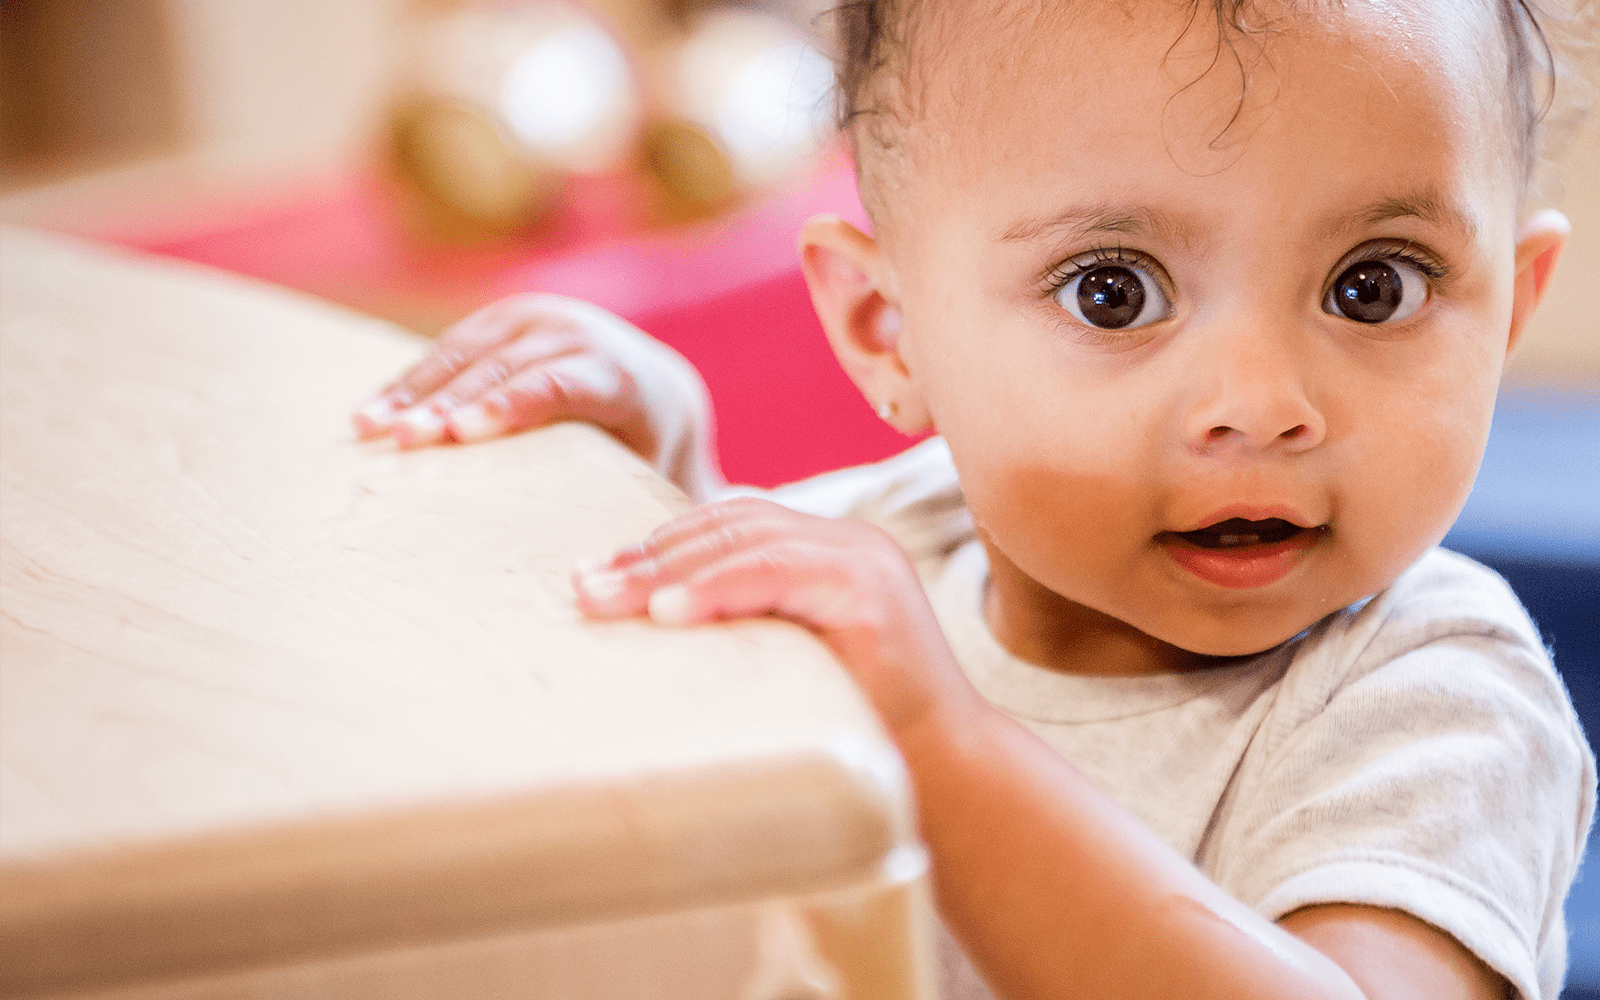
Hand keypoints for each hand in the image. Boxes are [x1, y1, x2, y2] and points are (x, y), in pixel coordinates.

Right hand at [353, 294, 719, 498]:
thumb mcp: (656, 479)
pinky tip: (370, 413)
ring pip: (469, 351)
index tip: (460, 433)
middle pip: (505, 367)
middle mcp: (579, 335)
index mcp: (622, 376)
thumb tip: (620, 582)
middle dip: (448, 402)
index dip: (509, 405)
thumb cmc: (650, 455)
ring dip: (414, 390)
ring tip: (366, 429)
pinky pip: (451, 347)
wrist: (654, 388)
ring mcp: (537, 320)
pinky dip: (409, 381)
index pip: (561, 384)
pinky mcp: (503, 320)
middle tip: (400, 438)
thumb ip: (639, 509)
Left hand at [572, 497, 978, 736]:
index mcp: (826, 552)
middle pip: (729, 524)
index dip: (659, 547)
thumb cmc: (860, 734)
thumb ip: (742, 632)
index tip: (596, 578)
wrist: (946, 777)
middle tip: (583, 588)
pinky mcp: (869, 587)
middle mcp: (847, 541)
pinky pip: (775, 571)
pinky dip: (714, 587)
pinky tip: (667, 611)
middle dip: (649, 554)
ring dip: (667, 569)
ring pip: (745, 540)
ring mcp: (862, 558)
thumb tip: (646, 628)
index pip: (730, 526)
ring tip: (606, 598)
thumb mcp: (786, 667)